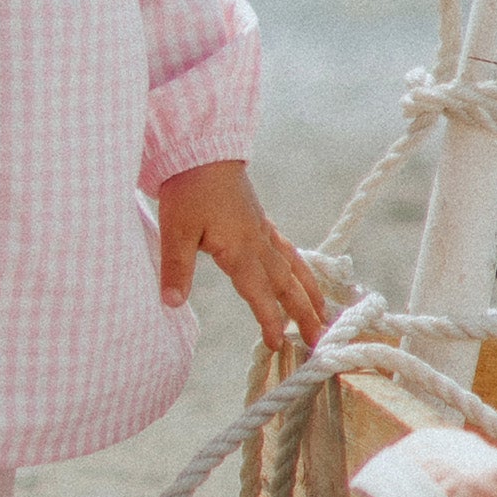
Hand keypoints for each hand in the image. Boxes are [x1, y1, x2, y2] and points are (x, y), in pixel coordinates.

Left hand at [156, 160, 331, 352]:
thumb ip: (176, 269)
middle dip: (305, 314)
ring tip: (325, 314)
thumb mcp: (176, 231)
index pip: (260, 293)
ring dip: (309, 292)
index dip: (270, 320)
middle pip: (287, 285)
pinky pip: (287, 248)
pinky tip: (301, 273)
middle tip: (321, 341)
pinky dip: (299, 265)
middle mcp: (258, 243)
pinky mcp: (259, 219)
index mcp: (240, 250)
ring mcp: (262, 230)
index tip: (279, 345)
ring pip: (293, 266)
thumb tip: (171, 304)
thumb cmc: (188, 190)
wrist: (202, 151)